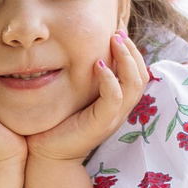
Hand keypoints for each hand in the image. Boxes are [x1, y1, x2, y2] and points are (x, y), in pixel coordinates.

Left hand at [26, 31, 149, 163]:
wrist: (46, 155)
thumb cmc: (58, 123)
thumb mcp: (77, 95)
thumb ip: (86, 79)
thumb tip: (84, 52)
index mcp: (117, 103)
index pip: (138, 74)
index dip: (132, 52)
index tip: (118, 33)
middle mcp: (120, 110)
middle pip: (141, 76)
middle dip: (132, 50)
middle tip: (118, 32)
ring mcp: (113, 118)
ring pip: (134, 85)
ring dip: (127, 59)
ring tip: (115, 41)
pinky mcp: (101, 124)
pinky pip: (114, 98)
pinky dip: (110, 79)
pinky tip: (98, 64)